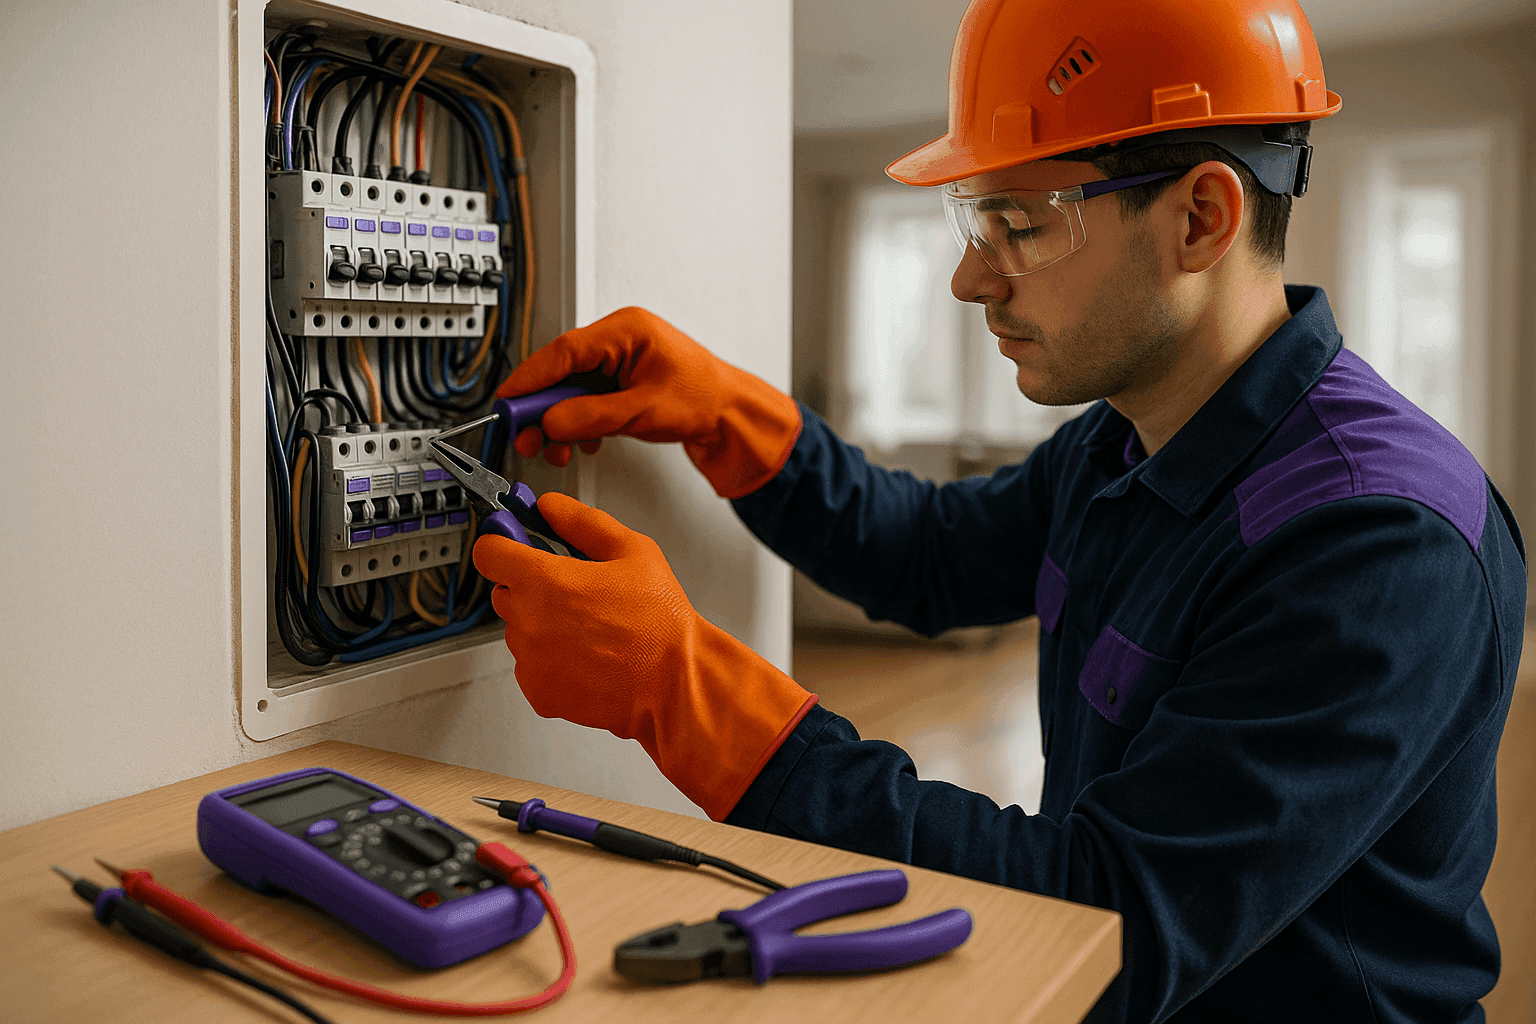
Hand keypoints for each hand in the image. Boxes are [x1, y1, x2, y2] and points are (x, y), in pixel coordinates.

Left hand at [472, 493, 816, 819]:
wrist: (676, 681)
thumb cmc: (660, 621)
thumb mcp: (632, 549)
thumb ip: (581, 521)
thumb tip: (551, 507)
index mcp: (545, 580)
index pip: (488, 552)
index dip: (504, 544)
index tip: (516, 545)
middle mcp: (530, 621)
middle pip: (505, 591)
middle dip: (531, 586)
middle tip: (574, 590)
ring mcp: (531, 660)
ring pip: (519, 630)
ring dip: (541, 625)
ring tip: (589, 628)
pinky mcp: (538, 691)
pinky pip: (530, 665)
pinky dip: (550, 660)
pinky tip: (585, 655)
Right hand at [498, 307, 801, 498]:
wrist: (733, 416)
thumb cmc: (705, 400)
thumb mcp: (642, 411)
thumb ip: (590, 416)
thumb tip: (548, 422)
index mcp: (626, 330)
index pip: (562, 351)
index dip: (529, 379)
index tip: (507, 403)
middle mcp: (620, 340)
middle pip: (562, 371)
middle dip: (542, 408)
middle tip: (524, 435)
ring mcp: (620, 360)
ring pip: (571, 389)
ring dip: (560, 421)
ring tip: (556, 449)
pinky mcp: (622, 381)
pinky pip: (587, 399)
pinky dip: (579, 423)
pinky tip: (582, 443)